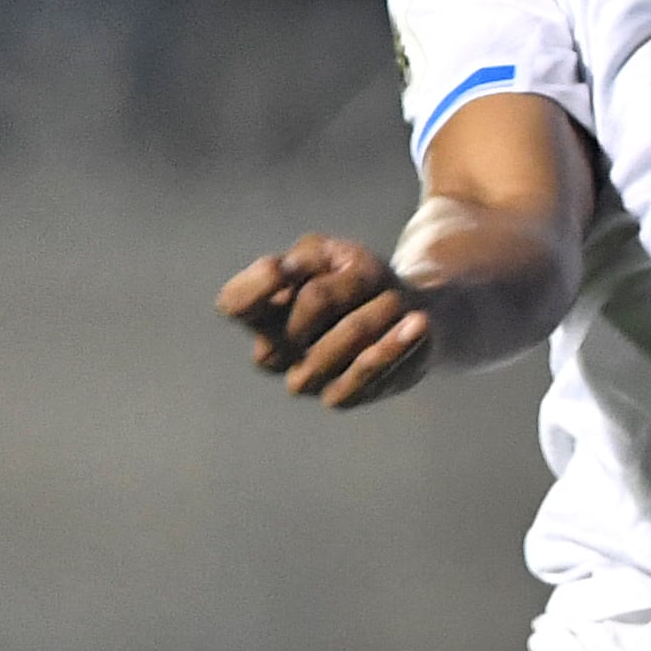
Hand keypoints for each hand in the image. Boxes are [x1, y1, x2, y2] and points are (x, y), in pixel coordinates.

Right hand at [217, 233, 434, 408]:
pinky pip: (363, 374)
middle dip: (335, 292)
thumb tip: (280, 273)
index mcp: (263, 311)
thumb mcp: (332, 255)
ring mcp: (305, 377)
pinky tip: (417, 323)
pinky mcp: (341, 396)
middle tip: (368, 275)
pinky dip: (392, 347)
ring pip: (334, 346)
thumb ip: (305, 261)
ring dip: (373, 316)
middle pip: (298, 317)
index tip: (280, 268)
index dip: (252, 287)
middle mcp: (276, 350)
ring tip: (397, 299)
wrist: (405, 312)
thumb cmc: (357, 279)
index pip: (234, 303)